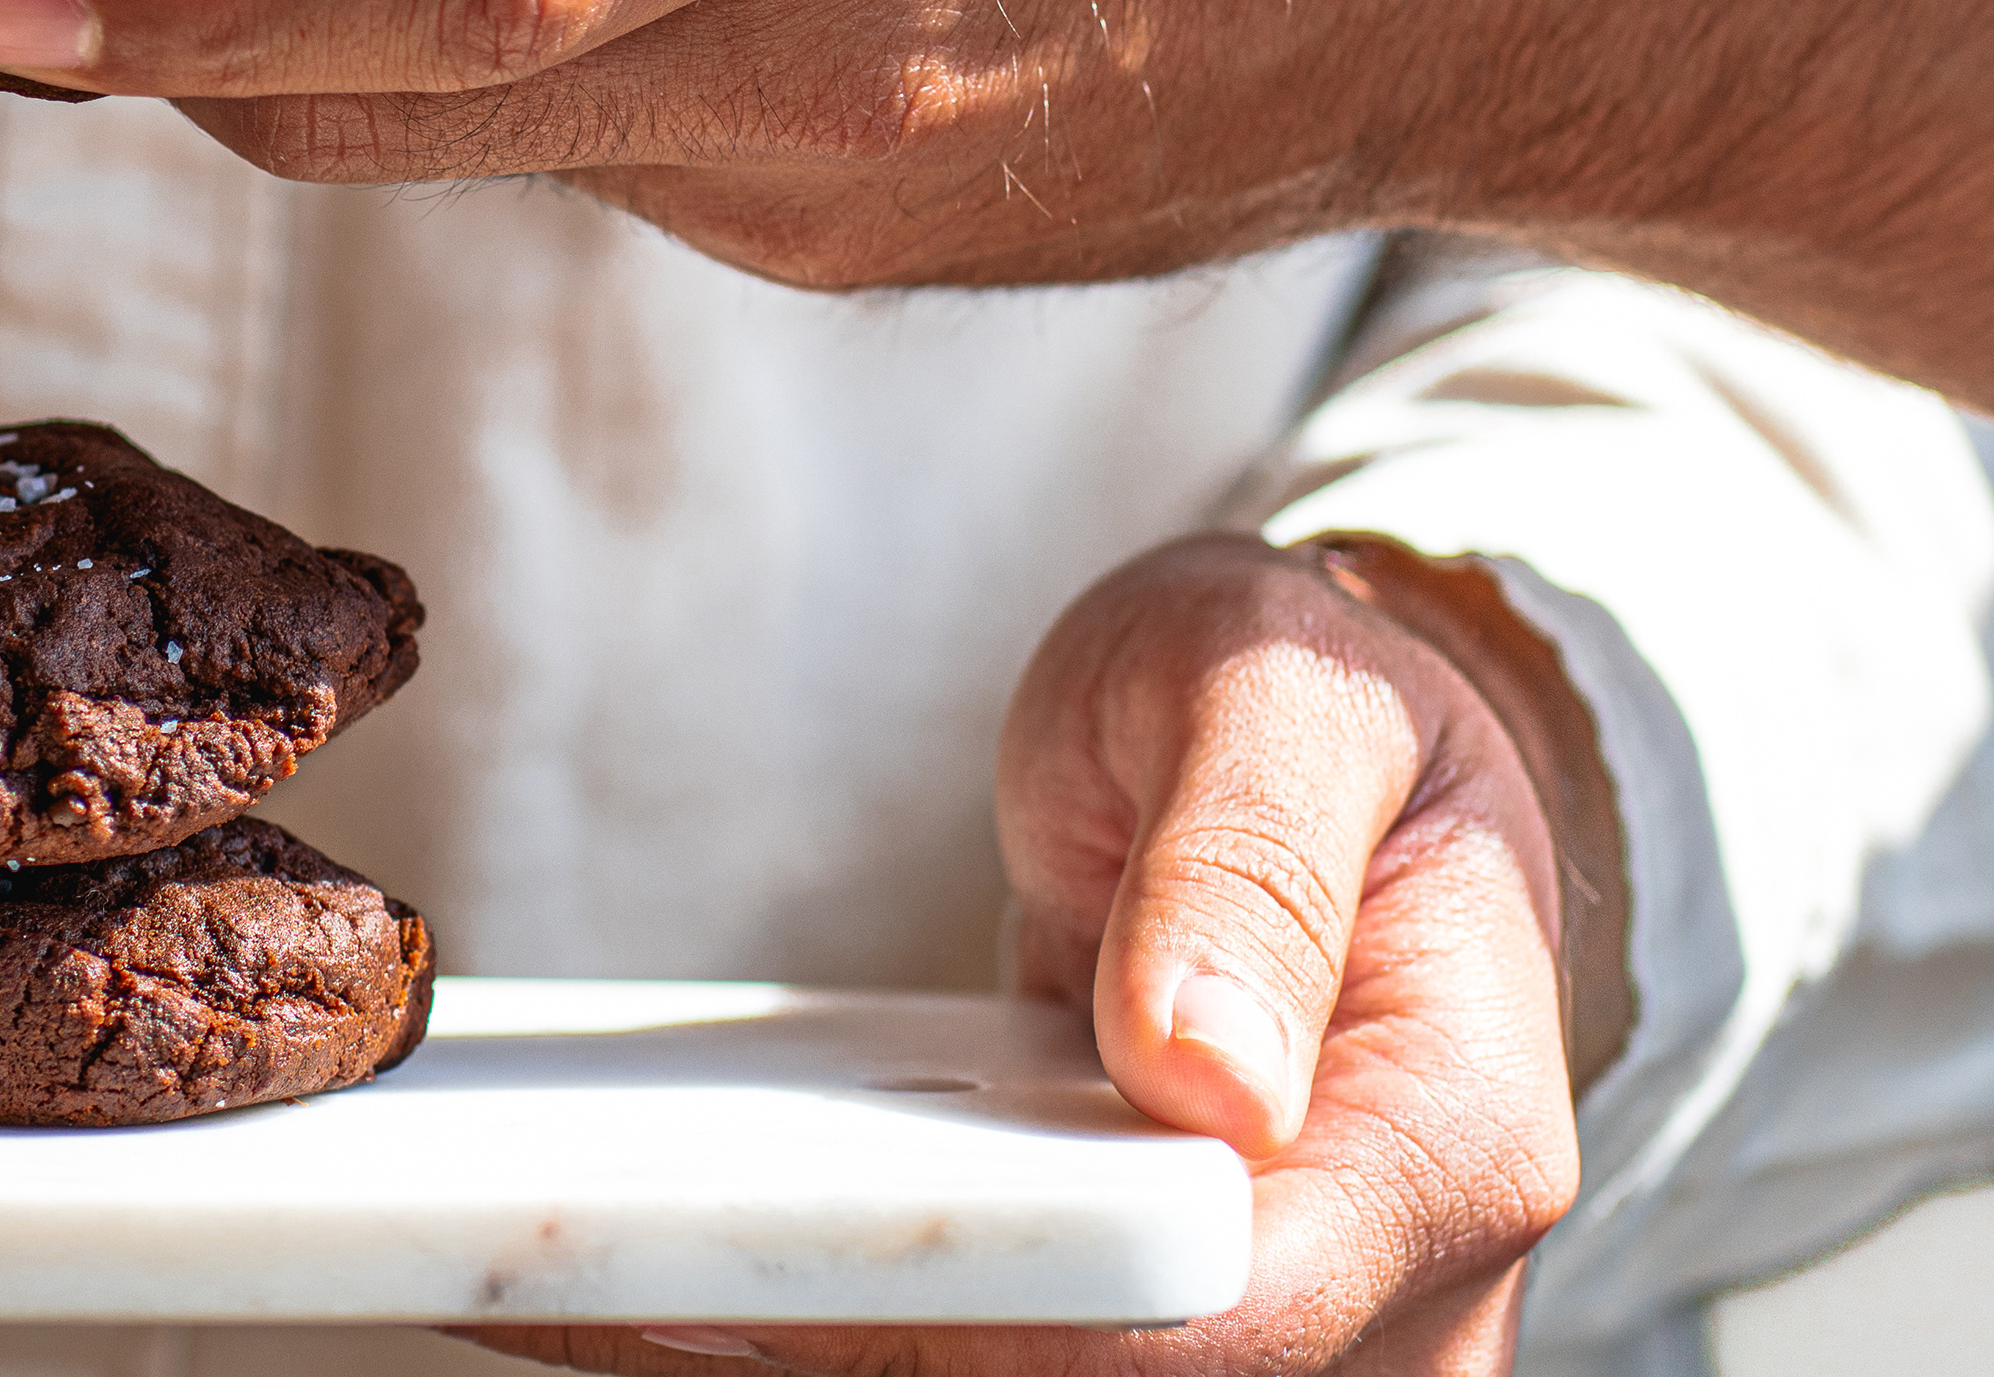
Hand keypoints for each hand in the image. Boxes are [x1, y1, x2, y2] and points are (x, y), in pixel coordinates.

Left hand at [465, 532, 1616, 1376]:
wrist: (1342, 767)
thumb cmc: (1319, 701)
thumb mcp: (1283, 691)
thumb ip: (1252, 860)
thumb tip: (1205, 1074)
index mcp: (1445, 1145)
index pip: (1200, 1315)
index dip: (960, 1318)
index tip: (717, 1272)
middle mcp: (1396, 1303)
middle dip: (833, 1351)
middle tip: (562, 1273)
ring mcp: (1284, 1337)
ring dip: (801, 1350)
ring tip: (555, 1275)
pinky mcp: (1163, 1331)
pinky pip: (1004, 1364)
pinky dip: (830, 1332)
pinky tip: (646, 1277)